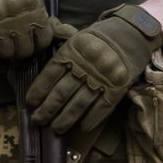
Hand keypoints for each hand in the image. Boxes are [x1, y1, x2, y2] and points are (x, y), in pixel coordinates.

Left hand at [23, 3, 161, 136]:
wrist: (132, 33)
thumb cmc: (100, 38)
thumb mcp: (77, 38)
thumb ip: (63, 55)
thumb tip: (43, 74)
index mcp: (72, 52)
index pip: (49, 75)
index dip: (38, 91)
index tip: (30, 103)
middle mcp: (84, 67)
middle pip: (61, 93)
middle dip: (47, 110)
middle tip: (38, 121)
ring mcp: (101, 79)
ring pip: (79, 104)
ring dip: (66, 119)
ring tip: (56, 129)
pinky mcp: (116, 88)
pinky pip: (102, 107)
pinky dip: (92, 119)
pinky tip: (82, 128)